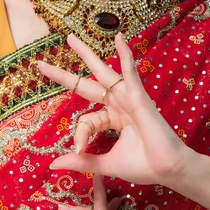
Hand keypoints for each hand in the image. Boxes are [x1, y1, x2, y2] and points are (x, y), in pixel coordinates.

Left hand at [38, 33, 196, 187]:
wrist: (167, 170)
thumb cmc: (143, 166)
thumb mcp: (105, 163)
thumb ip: (82, 160)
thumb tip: (53, 164)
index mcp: (113, 118)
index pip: (87, 120)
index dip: (80, 134)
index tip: (79, 148)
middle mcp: (119, 104)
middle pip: (87, 84)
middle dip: (65, 75)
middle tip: (41, 65)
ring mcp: (129, 98)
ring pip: (103, 72)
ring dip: (86, 55)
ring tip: (70, 39)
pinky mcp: (139, 97)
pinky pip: (129, 73)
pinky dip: (125, 55)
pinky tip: (119, 39)